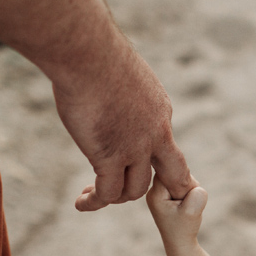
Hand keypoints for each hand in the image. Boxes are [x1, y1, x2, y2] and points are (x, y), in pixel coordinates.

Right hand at [52, 36, 193, 211]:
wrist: (86, 52)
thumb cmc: (95, 53)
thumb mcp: (121, 72)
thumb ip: (122, 91)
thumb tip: (106, 90)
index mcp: (161, 110)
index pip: (162, 143)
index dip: (150, 156)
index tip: (130, 159)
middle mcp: (156, 132)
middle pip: (173, 173)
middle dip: (164, 188)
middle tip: (137, 193)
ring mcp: (136, 148)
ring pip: (135, 189)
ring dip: (115, 196)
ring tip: (94, 194)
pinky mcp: (110, 157)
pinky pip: (107, 193)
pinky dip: (95, 202)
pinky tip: (82, 203)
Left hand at [146, 179, 206, 250]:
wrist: (180, 242)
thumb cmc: (184, 228)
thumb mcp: (193, 211)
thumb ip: (197, 193)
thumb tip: (194, 183)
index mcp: (155, 195)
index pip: (168, 172)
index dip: (182, 179)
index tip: (186, 196)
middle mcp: (153, 192)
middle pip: (174, 173)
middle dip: (186, 185)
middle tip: (187, 203)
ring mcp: (159, 194)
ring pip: (179, 178)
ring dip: (189, 189)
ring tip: (187, 206)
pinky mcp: (166, 196)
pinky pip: (180, 185)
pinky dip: (187, 193)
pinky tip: (185, 205)